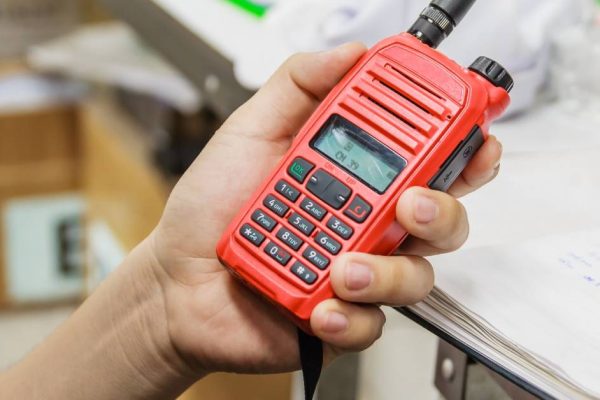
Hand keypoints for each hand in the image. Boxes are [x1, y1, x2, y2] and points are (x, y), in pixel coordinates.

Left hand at [148, 43, 502, 375]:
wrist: (178, 280)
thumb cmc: (212, 209)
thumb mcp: (249, 133)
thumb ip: (298, 88)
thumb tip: (348, 53)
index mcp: (356, 177)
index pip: (427, 159)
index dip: (462, 145)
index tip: (472, 131)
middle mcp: (367, 223)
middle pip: (442, 217)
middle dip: (441, 209)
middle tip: (412, 201)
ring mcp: (358, 272)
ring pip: (416, 275)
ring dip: (386, 270)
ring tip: (342, 265)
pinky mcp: (343, 316)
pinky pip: (372, 324)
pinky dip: (350, 316)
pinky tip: (321, 305)